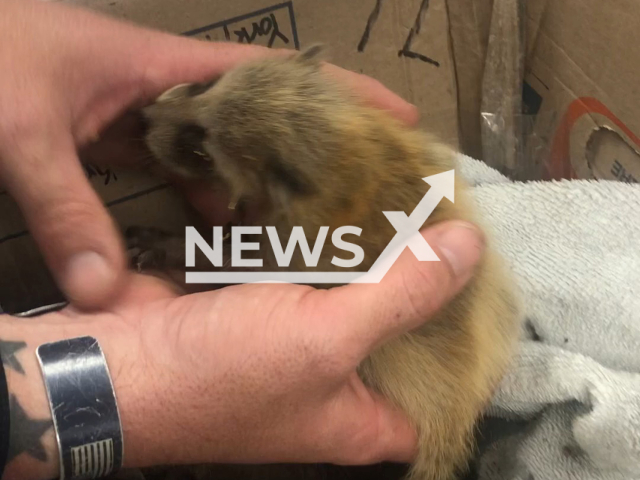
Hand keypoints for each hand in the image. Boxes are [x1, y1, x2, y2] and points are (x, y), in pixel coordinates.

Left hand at [0, 0, 418, 310]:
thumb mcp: (22, 130)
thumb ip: (64, 209)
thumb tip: (101, 292)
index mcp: (170, 70)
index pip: (276, 73)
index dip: (340, 90)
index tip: (397, 114)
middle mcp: (176, 92)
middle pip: (267, 119)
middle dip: (315, 147)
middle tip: (363, 192)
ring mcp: (155, 116)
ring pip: (230, 151)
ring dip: (265, 185)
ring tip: (311, 226)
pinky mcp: (131, 137)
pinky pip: (188, 170)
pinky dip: (211, 199)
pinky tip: (229, 237)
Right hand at [0, 222, 482, 479]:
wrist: (113, 362)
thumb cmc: (224, 373)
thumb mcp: (327, 339)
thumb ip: (403, 295)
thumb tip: (472, 249)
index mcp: (365, 419)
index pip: (444, 383)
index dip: (471, 339)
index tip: (492, 284)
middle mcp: (337, 385)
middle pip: (401, 329)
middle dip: (425, 280)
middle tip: (456, 223)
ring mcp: (300, 341)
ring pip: (355, 292)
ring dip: (377, 250)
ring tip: (416, 198)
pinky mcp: (267, 306)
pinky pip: (312, 269)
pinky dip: (328, 237)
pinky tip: (351, 194)